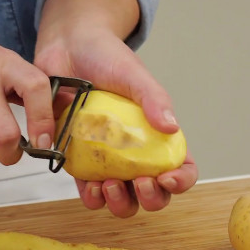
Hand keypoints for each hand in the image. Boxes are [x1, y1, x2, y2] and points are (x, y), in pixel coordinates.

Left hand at [35, 0, 198, 216]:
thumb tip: (171, 127)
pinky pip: (88, 191)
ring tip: (109, 185)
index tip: (166, 177)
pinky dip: (91, 196)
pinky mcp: (79, 161)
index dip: (180, 181)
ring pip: (121, 199)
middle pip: (154, 193)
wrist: (68, 47)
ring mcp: (107, 160)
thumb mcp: (135, 75)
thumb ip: (154, 99)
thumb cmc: (107, 57)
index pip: (182, 167)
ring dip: (120, 203)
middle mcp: (136, 153)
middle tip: (139, 183)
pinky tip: (89, 185)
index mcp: (158, 136)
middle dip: (150, 198)